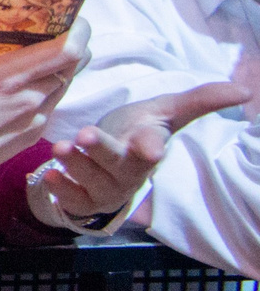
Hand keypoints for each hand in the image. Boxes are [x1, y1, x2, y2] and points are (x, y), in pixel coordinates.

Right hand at [0, 12, 81, 216]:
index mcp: (4, 78)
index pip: (68, 50)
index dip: (77, 28)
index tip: (68, 13)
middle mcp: (28, 100)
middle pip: (74, 64)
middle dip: (71, 42)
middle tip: (50, 28)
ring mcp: (32, 122)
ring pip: (65, 84)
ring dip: (59, 66)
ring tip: (37, 53)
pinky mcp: (28, 138)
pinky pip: (51, 105)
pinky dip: (48, 89)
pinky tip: (22, 84)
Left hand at [30, 81, 249, 230]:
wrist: (105, 160)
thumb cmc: (136, 131)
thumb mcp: (164, 112)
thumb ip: (200, 100)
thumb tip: (245, 90)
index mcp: (147, 149)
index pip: (153, 148)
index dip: (152, 147)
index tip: (150, 147)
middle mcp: (128, 172)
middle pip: (118, 165)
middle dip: (102, 151)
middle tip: (87, 134)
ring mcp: (106, 189)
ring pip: (91, 181)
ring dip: (76, 165)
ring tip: (61, 148)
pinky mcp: (83, 200)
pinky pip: (73, 200)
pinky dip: (61, 189)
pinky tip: (50, 174)